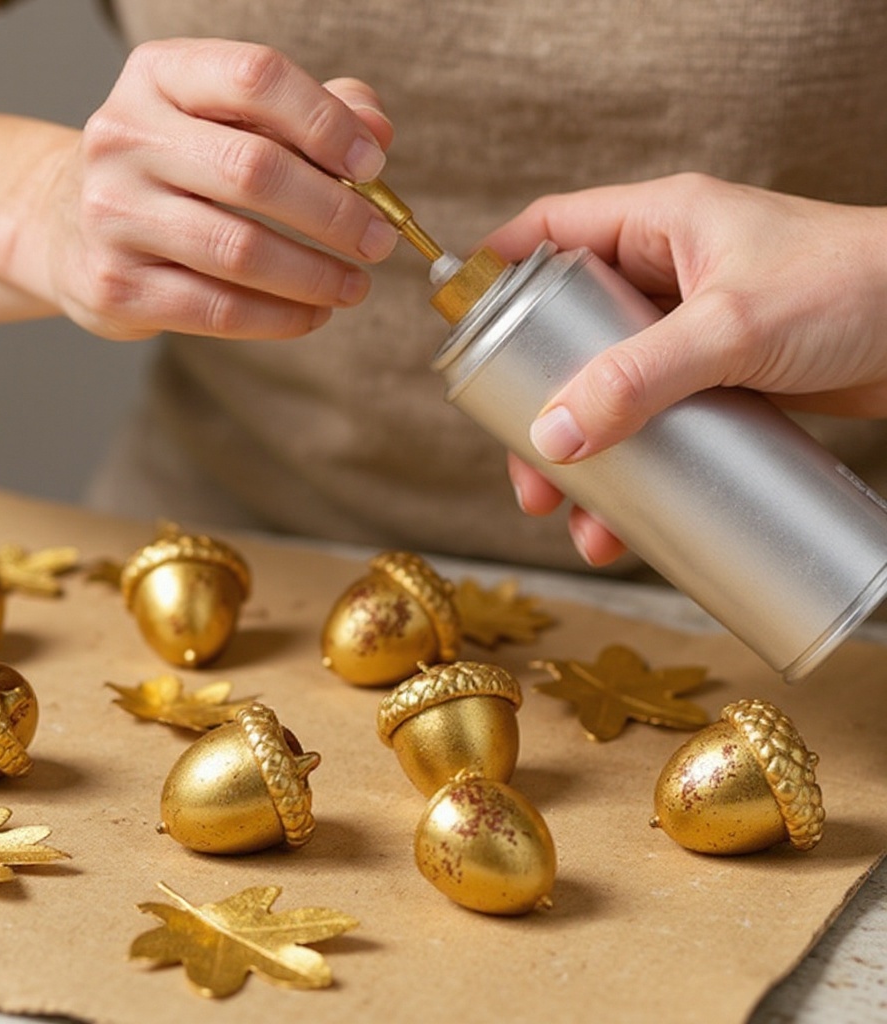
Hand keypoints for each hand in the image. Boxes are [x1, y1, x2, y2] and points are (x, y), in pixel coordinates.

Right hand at [5, 39, 396, 339]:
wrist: (64, 225)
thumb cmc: (170, 169)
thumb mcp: (224, 120)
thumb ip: (305, 114)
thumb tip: (375, 129)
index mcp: (158, 76)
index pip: (255, 77)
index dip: (326, 121)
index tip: (373, 163)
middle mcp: (124, 136)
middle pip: (255, 171)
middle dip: (335, 213)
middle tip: (378, 241)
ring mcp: (112, 214)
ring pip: (240, 250)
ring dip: (315, 275)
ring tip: (354, 285)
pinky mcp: (115, 285)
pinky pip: (217, 309)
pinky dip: (280, 317)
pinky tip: (312, 314)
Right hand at [483, 173, 886, 563]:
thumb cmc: (857, 287)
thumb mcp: (734, 328)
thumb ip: (640, 378)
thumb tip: (553, 437)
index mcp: (659, 224)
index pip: (548, 232)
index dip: (495, 273)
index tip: (458, 330)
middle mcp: (667, 273)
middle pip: (566, 331)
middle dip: (537, 404)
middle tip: (527, 468)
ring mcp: (692, 330)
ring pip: (606, 387)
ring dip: (586, 452)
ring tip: (576, 517)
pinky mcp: (720, 378)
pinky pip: (653, 419)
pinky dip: (635, 464)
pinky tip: (628, 517)